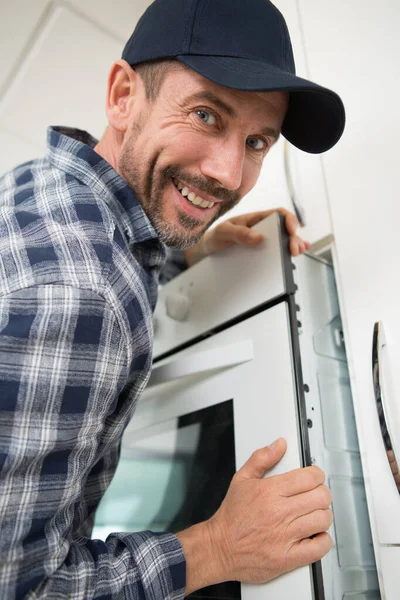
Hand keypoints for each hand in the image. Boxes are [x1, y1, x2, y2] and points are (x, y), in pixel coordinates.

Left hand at [184, 209, 310, 266]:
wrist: (209, 247)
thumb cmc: (217, 236)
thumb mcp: (224, 232)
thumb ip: (239, 233)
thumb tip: (258, 238)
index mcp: (256, 218)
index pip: (278, 213)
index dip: (288, 219)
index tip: (292, 230)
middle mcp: (263, 227)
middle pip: (285, 228)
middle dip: (294, 237)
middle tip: (294, 248)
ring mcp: (264, 239)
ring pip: (285, 239)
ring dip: (295, 244)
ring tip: (296, 252)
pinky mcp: (263, 250)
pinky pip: (279, 248)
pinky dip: (291, 249)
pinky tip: (300, 251)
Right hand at [207, 438, 331, 584]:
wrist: (219, 547)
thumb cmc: (231, 516)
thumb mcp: (241, 479)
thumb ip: (262, 458)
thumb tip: (279, 445)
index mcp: (270, 491)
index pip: (309, 477)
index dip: (317, 474)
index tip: (314, 477)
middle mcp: (279, 512)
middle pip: (321, 497)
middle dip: (322, 493)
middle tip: (315, 495)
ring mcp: (285, 536)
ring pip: (323, 519)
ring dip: (323, 514)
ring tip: (314, 513)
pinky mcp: (288, 557)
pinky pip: (319, 547)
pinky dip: (323, 540)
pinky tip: (315, 534)